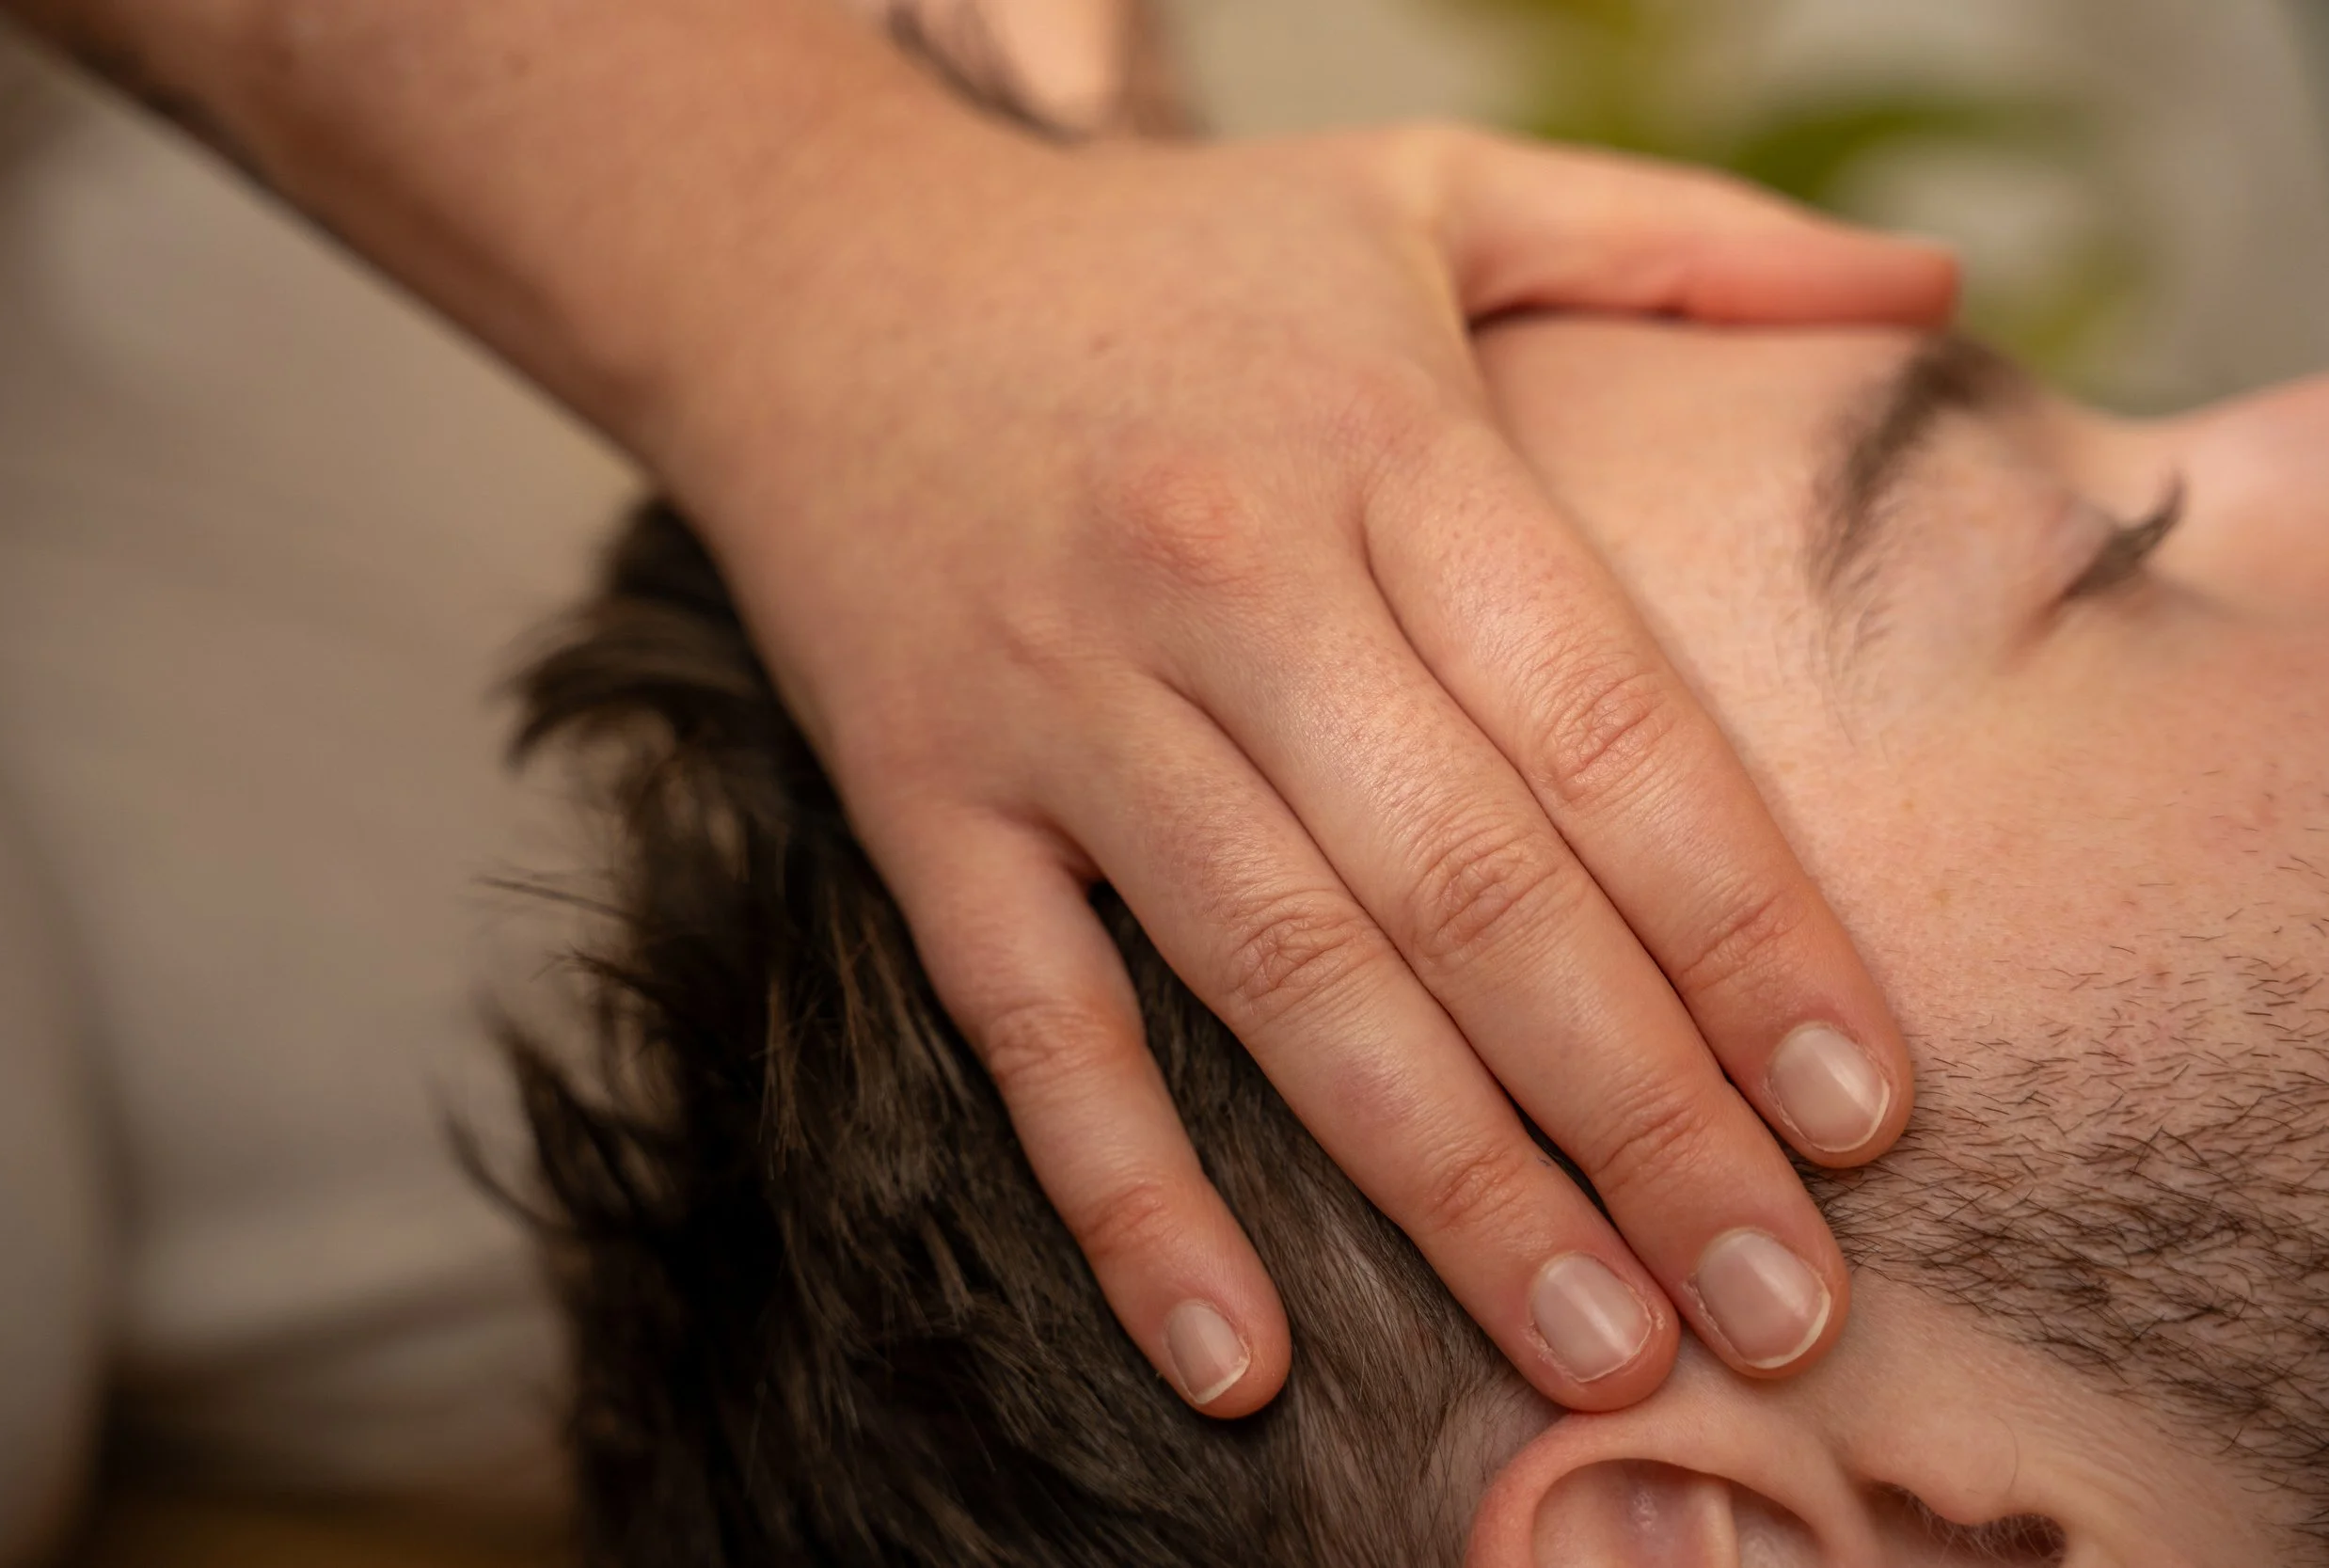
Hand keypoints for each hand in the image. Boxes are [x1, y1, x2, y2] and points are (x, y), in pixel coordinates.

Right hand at [655, 119, 1948, 1413]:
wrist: (822, 269)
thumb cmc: (1162, 264)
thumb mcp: (1427, 191)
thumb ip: (1686, 241)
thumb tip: (1939, 303)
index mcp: (1383, 448)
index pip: (1605, 722)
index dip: (1744, 926)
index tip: (1861, 1106)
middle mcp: (1228, 582)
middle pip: (1471, 887)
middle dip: (1642, 1115)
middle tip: (1783, 1305)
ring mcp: (1062, 699)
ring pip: (1281, 975)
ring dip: (1446, 1184)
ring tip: (1599, 1349)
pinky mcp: (923, 794)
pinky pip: (1031, 1025)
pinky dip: (1127, 1198)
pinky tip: (1238, 1360)